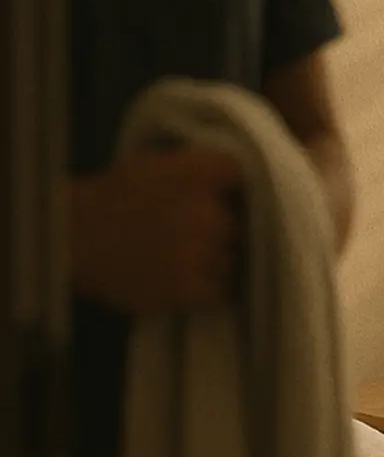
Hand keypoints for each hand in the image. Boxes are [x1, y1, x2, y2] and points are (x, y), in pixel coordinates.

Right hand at [69, 149, 243, 314]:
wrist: (71, 241)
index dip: (232, 190)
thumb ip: (198, 170)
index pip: (240, 177)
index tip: (222, 198)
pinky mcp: (192, 289)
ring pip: (231, 259)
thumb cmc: (111, 199)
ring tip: (183, 259)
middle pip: (239, 224)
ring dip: (215, 261)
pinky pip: (220, 290)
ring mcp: (203, 253)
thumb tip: (233, 180)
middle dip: (222, 230)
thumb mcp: (155, 166)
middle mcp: (209, 213)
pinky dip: (206, 288)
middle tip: (194, 234)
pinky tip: (181, 279)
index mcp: (200, 175)